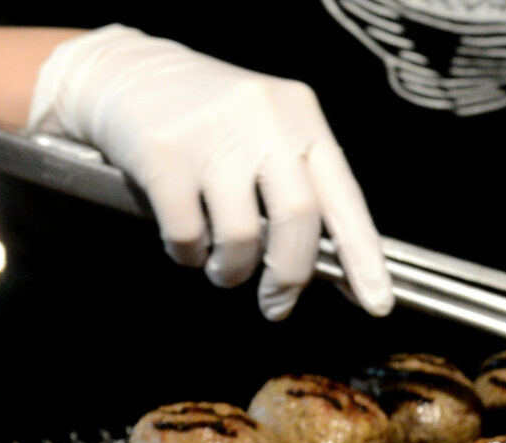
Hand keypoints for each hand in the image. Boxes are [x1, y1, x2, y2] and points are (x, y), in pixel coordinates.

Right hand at [28, 25, 392, 320]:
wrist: (127, 73)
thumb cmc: (207, 120)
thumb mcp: (265, 132)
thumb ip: (296, 185)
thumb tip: (334, 268)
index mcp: (301, 117)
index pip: (344, 196)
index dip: (364, 256)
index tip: (377, 302)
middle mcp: (265, 119)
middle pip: (299, 220)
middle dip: (290, 277)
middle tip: (275, 305)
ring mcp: (214, 134)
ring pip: (241, 237)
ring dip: (231, 272)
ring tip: (221, 267)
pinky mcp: (165, 154)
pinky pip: (188, 237)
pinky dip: (188, 256)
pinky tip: (185, 244)